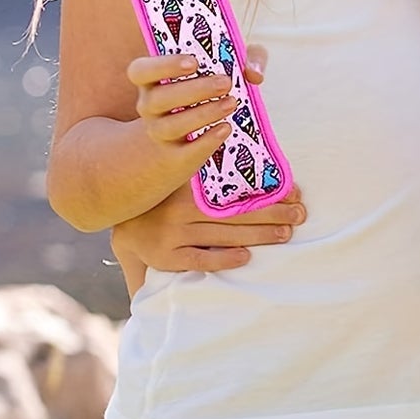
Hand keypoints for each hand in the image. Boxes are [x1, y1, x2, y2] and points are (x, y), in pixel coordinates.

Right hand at [112, 181, 308, 289]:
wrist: (119, 221)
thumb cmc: (160, 197)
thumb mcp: (177, 177)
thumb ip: (206, 169)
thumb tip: (249, 159)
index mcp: (186, 187)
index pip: (234, 188)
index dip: (266, 191)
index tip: (294, 191)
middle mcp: (179, 210)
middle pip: (234, 212)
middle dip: (272, 213)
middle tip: (300, 214)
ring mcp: (172, 235)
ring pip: (223, 235)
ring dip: (258, 235)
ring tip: (285, 233)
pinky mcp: (166, 258)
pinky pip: (200, 260)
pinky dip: (223, 258)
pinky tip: (246, 256)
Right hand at [128, 53, 237, 168]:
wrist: (189, 137)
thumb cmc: (210, 87)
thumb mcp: (230, 66)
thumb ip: (247, 58)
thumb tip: (254, 73)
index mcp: (151, 79)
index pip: (140, 71)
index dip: (164, 65)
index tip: (194, 62)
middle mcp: (149, 106)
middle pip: (157, 99)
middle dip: (193, 90)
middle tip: (225, 83)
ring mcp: (159, 132)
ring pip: (170, 126)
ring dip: (202, 114)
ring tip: (230, 104)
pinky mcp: (175, 156)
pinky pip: (185, 152)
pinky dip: (206, 141)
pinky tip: (225, 128)